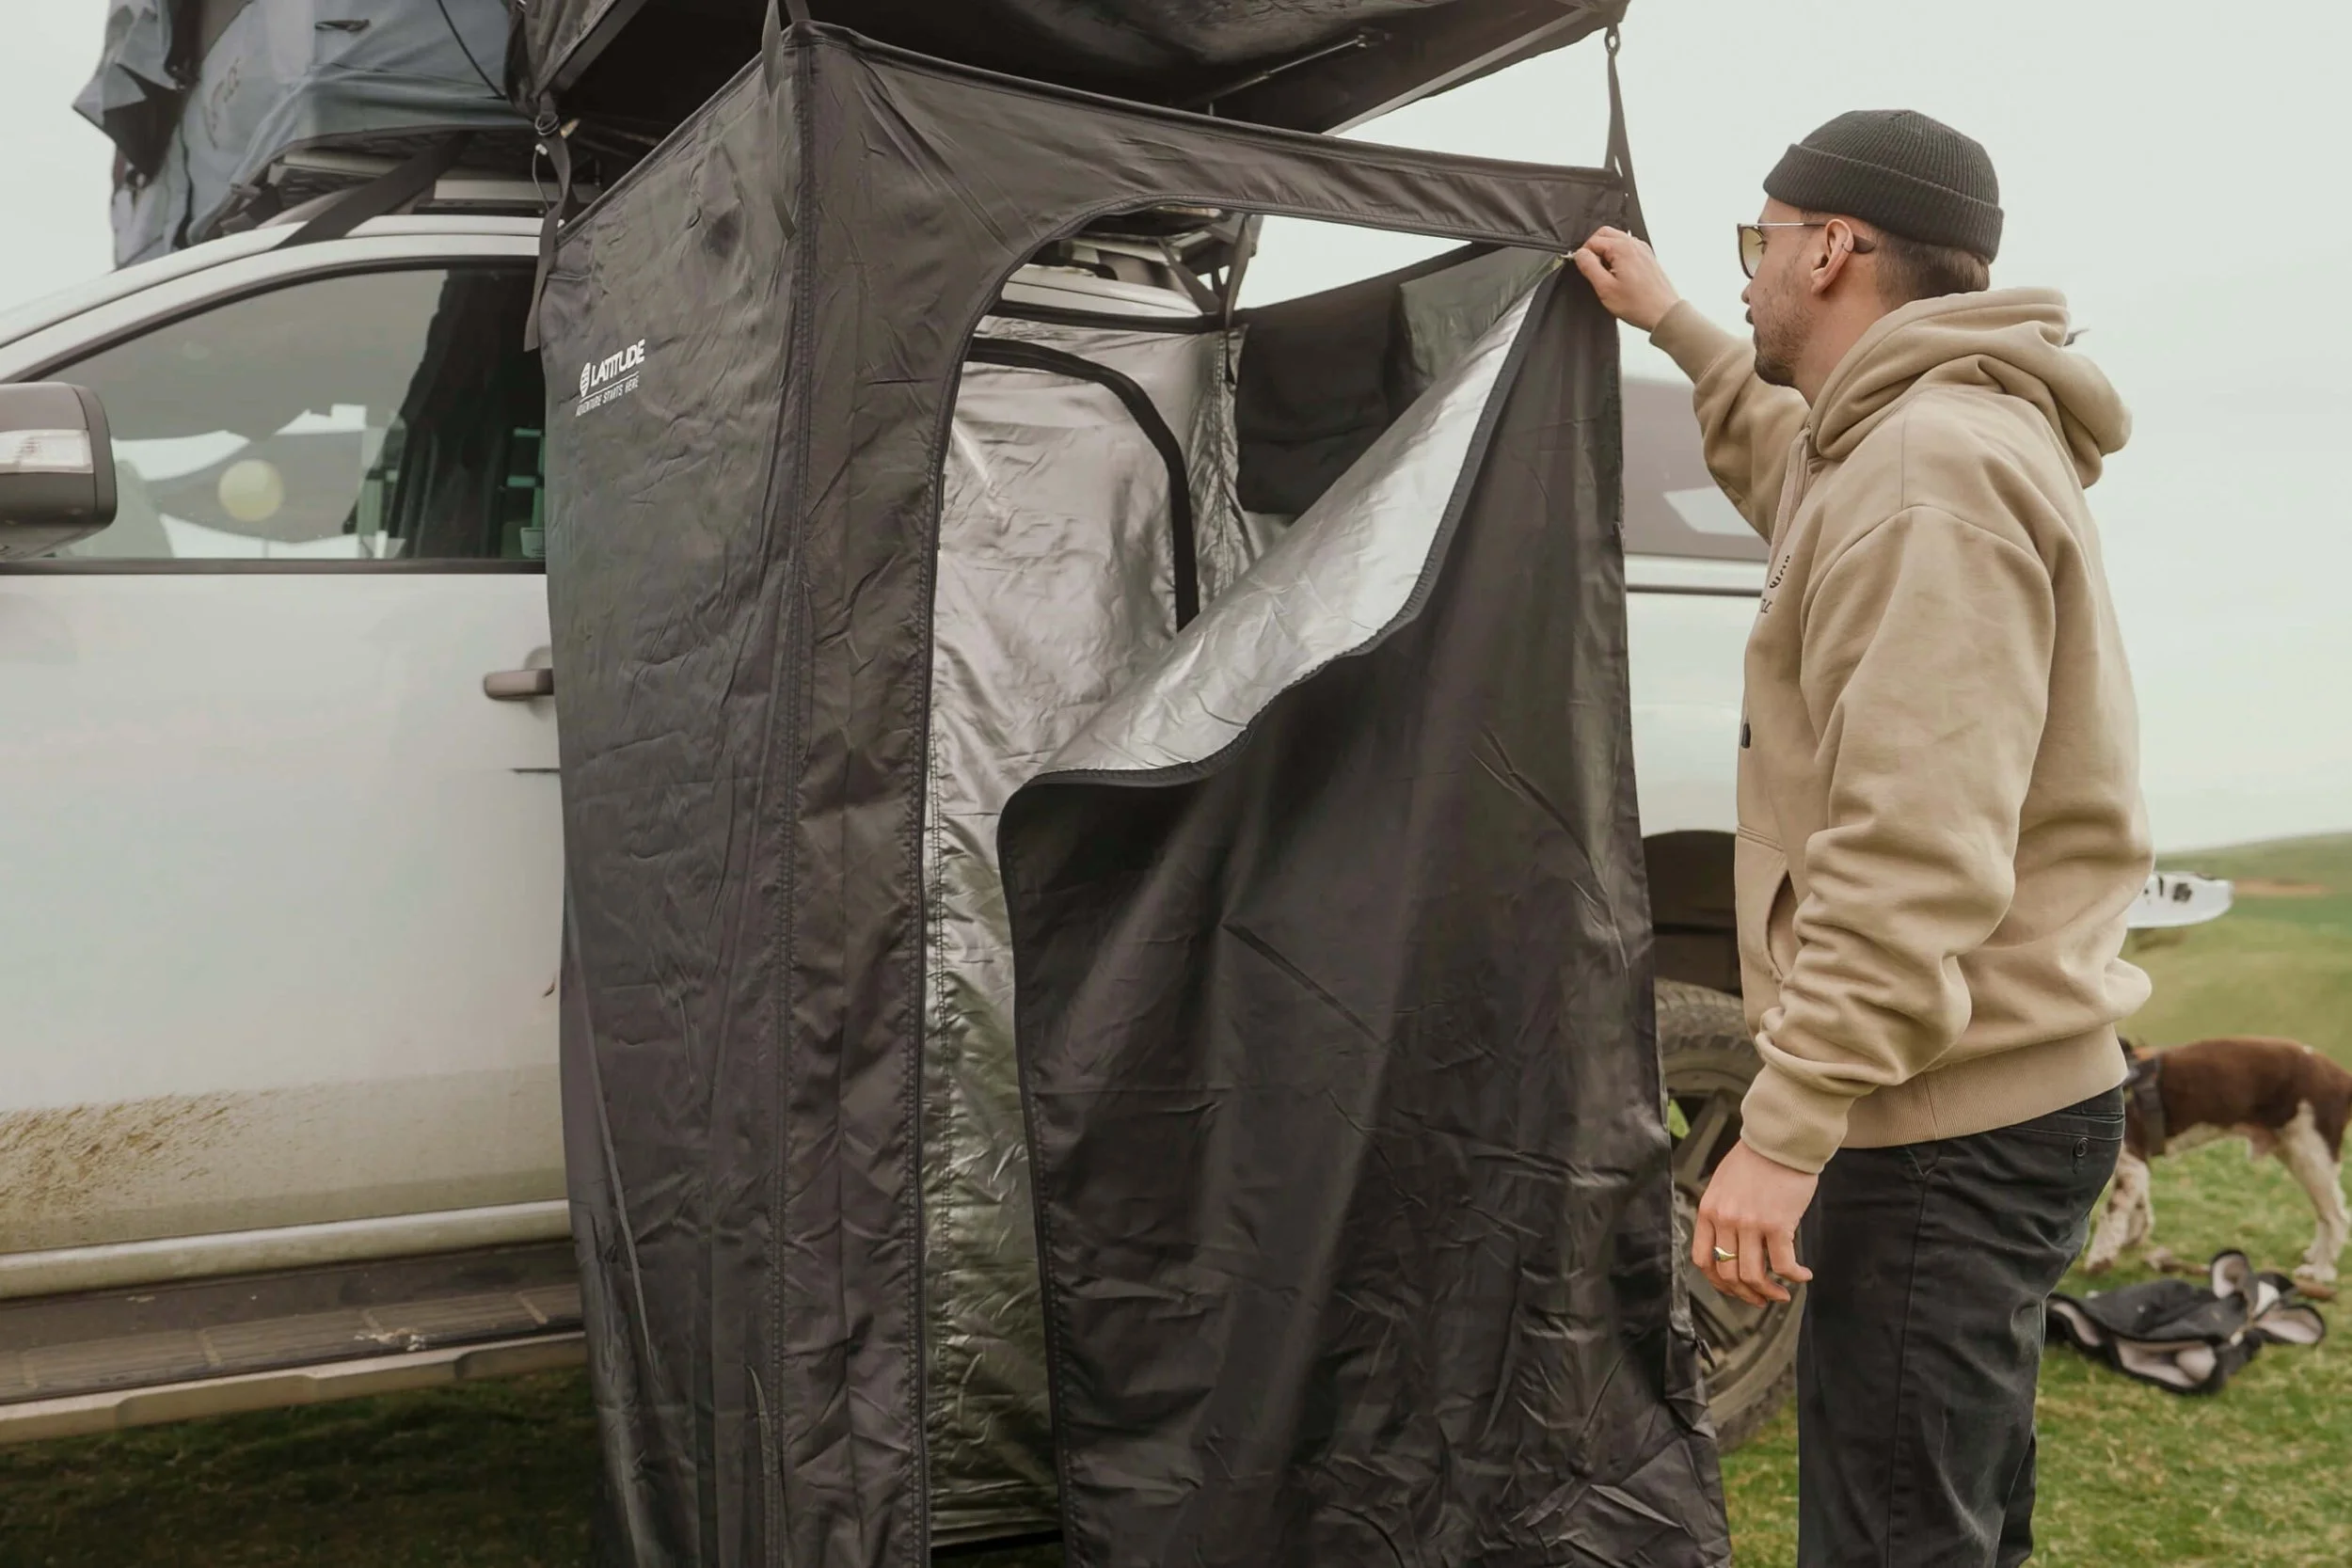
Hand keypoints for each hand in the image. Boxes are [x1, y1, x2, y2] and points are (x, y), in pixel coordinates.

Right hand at [1571, 226, 1681, 332]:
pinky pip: (1628, 247)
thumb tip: (1580, 254)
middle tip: (1592, 268)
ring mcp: (1642, 249)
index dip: (1584, 255)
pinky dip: (1618, 255)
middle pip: (1605, 234)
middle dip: (1594, 247)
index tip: (1585, 269)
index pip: (1593, 241)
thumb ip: (1589, 267)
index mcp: (1622, 248)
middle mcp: (1634, 244)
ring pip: (1617, 238)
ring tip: (1606, 273)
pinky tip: (1619, 273)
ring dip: (1606, 251)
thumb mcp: (1605, 288)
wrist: (1663, 313)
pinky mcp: (1647, 257)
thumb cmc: (1639, 304)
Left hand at [1692, 1140, 1817, 1306]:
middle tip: (1761, 1298)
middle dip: (1746, 1293)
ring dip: (1769, 1292)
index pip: (1703, 1260)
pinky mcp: (1777, 1224)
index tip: (1734, 1288)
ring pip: (1753, 1276)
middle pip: (1728, 1274)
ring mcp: (1749, 1224)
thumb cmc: (1756, 1159)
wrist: (1780, 1140)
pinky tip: (1802, 1275)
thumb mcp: (1724, 1185)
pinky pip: (1782, 1265)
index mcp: (1709, 1211)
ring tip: (1781, 1294)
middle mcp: (1725, 1220)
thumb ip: (1723, 1213)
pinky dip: (1794, 1276)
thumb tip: (1732, 1244)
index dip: (1718, 1282)